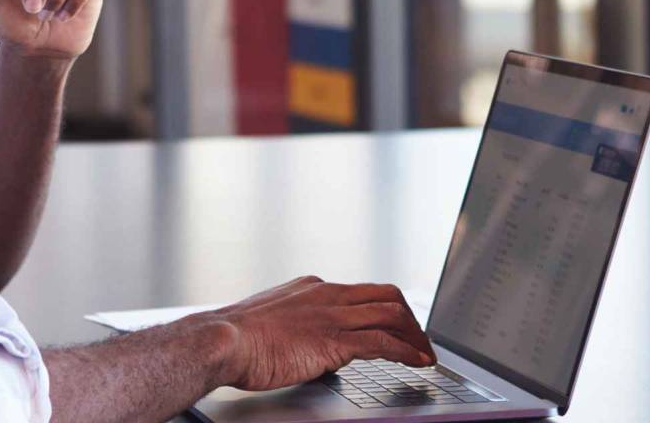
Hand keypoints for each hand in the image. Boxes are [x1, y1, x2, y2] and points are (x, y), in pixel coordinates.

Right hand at [191, 276, 435, 391]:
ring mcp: (332, 315)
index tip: (398, 324)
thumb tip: (306, 348)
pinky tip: (417, 362)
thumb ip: (294, 328)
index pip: (362, 291)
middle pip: (386, 296)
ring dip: (415, 335)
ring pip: (391, 314)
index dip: (387, 308)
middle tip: (421, 339)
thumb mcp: (270, 323)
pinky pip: (382, 342)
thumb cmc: (235, 338)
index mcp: (312, 288)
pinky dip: (407, 351)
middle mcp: (327, 294)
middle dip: (410, 318)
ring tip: (426, 354)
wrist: (222, 341)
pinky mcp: (334, 339)